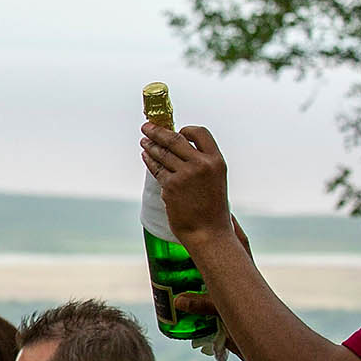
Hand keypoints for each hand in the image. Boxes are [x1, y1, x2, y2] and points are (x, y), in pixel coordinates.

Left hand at [140, 123, 234, 245]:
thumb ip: (202, 163)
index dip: (186, 129)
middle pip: (175, 139)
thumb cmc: (212, 209)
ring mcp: (185, 175)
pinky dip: (149, 161)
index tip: (176, 129)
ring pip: (162, 153)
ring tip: (143, 141)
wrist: (209, 233)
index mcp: (216, 161)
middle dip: (157, 131)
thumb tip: (180, 148)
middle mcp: (201, 164)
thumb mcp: (216, 180)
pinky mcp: (171, 186)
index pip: (199, 133)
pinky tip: (145, 156)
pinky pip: (156, 169)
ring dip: (150, 145)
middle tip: (146, 127)